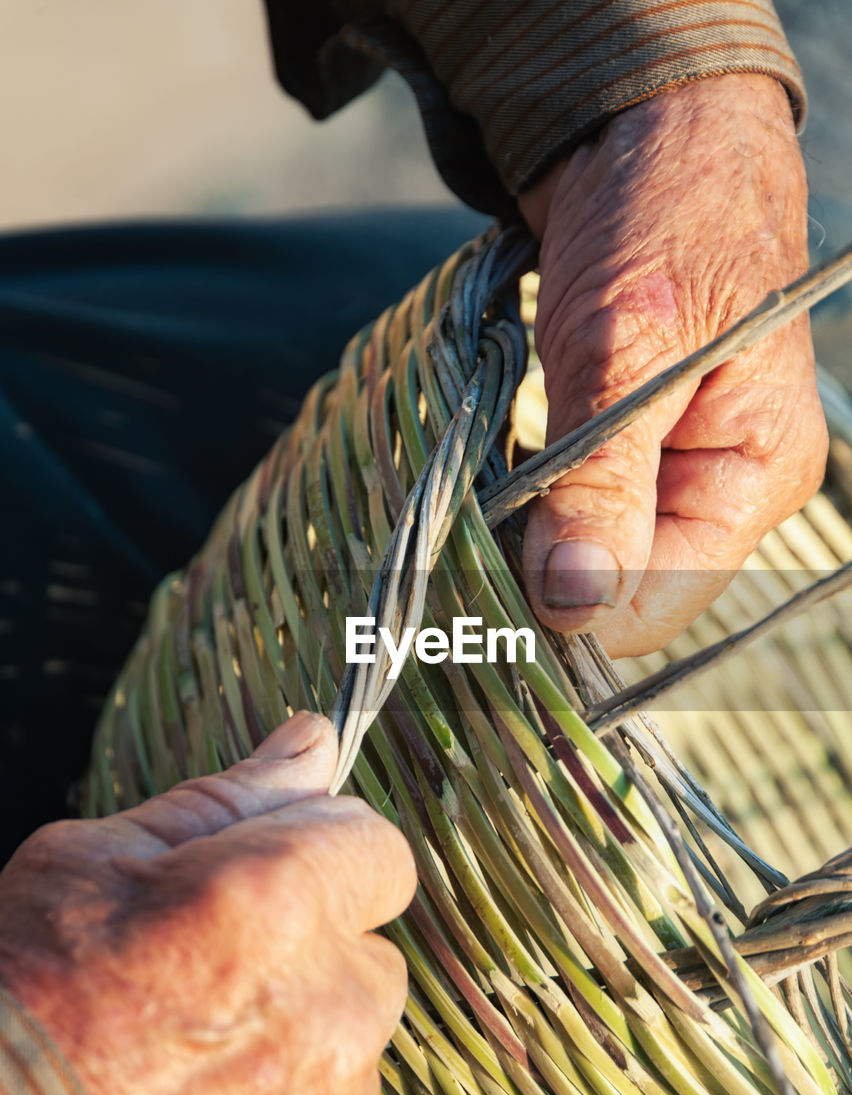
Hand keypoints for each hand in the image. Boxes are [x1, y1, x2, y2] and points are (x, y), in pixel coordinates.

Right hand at [0, 713, 415, 1094]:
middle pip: (369, 958)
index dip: (320, 863)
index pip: (379, 850)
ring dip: (297, 1058)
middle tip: (205, 999)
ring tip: (188, 1085)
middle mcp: (328, 1013)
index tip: (274, 890)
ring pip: (354, 1056)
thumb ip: (229, 801)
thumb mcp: (89, 866)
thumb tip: (314, 741)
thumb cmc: (11, 1011)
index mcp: (273, 905)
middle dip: (308, 966)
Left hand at [519, 73, 826, 656]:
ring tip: (478, 489)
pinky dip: (522, 500)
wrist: (644, 132)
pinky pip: (567, 509)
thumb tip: (576, 604)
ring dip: (523, 534)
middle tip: (463, 530)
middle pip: (617, 591)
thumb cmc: (662, 213)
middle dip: (539, 569)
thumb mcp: (629, 345)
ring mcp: (670, 473)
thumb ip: (603, 477)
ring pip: (584, 555)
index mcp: (754, 477)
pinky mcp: (624, 450)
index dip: (571, 608)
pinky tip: (495, 472)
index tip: (485, 578)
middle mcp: (718, 491)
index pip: (656, 607)